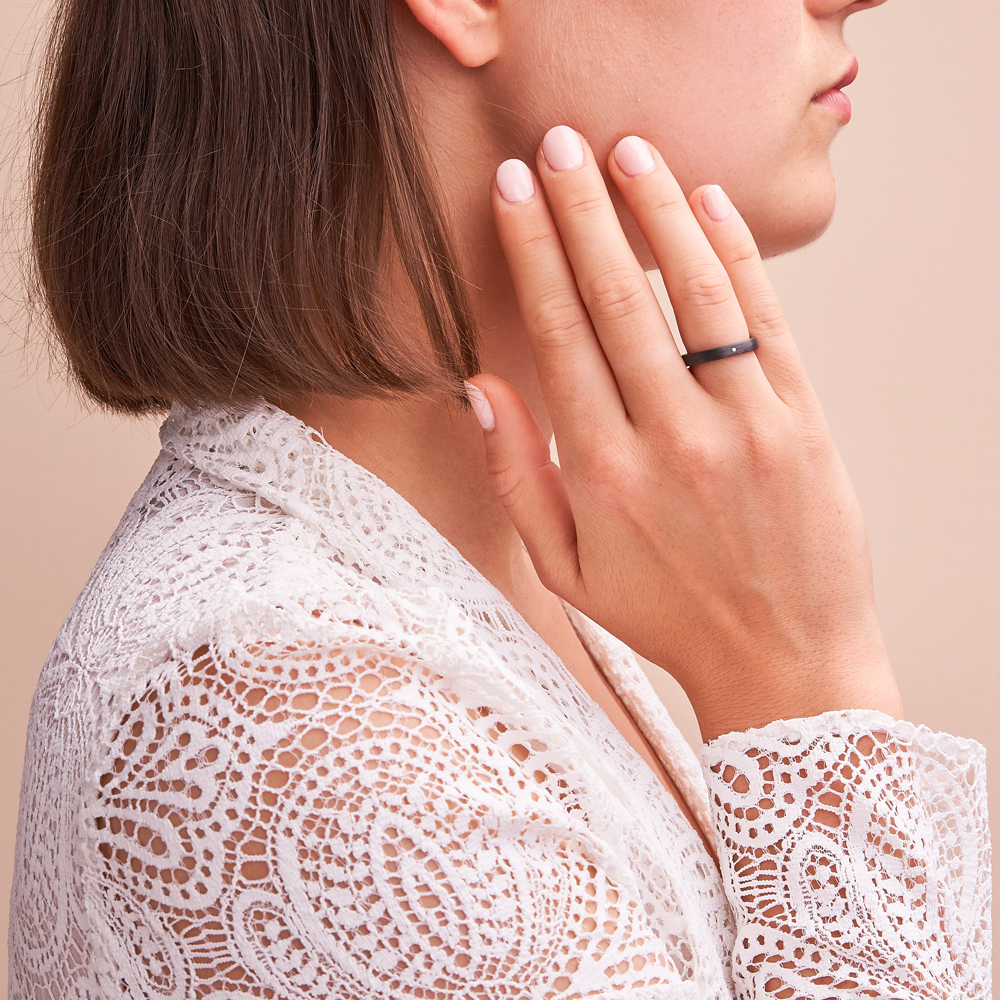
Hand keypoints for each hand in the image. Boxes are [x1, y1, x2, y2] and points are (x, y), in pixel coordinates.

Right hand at [467, 127, 902, 740]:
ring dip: (657, 214)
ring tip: (629, 154)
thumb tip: (478, 388)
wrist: (782, 656)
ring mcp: (744, 426)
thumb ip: (518, 477)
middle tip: (559, 146)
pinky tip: (707, 205)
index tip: (514, 193)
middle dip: (582, 211)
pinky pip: (766, 322)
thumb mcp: (565, 569)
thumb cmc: (666, 612)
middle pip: (618, 299)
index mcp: (603, 472)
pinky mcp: (801, 422)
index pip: (559, 334)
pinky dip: (737, 256)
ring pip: (694, 296)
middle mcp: (671, 439)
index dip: (533, 253)